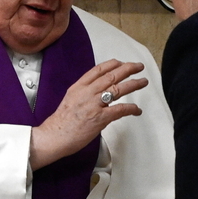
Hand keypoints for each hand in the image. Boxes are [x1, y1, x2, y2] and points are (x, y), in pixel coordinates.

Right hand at [29, 59, 148, 169]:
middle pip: (111, 75)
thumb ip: (84, 94)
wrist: (54, 136)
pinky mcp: (100, 118)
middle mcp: (87, 92)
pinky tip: (137, 110)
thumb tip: (98, 93)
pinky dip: (131, 108)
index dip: (113, 64)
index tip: (121, 62)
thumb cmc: (61, 122)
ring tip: (143, 82)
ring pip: (118, 89)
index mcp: (79, 87)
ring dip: (133, 84)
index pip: (98, 70)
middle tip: (138, 67)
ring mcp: (94, 104)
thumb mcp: (71, 99)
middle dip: (128, 69)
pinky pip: (120, 109)